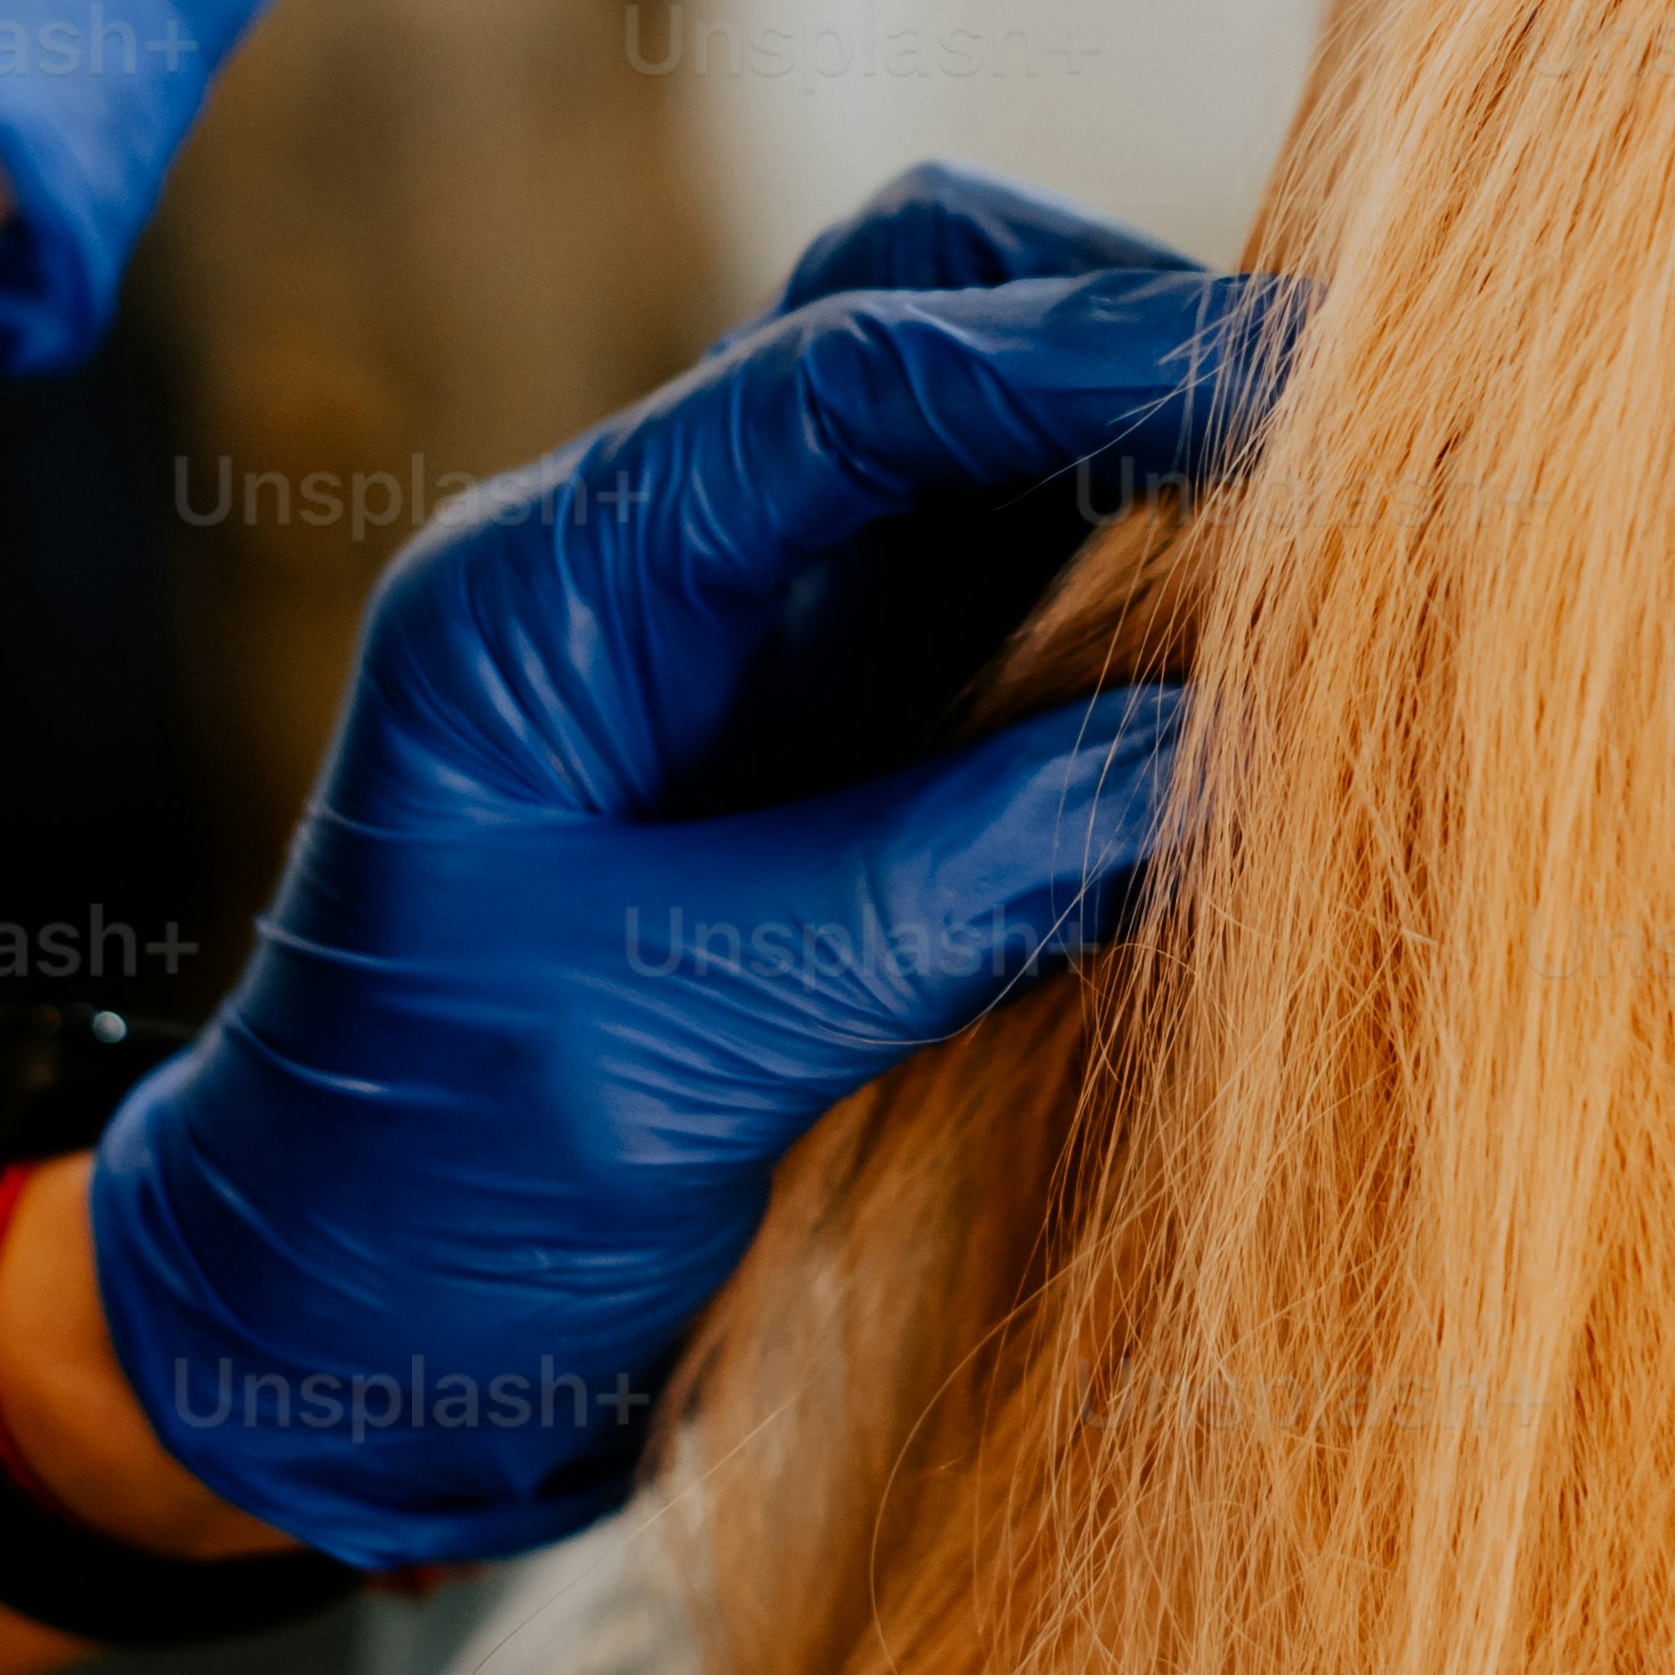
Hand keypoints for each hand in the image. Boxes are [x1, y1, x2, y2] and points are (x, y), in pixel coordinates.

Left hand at [86, 180, 1279, 1556]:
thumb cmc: (411, 1212)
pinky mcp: (835, 759)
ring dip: (1165, 470)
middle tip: (1367, 442)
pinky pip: (1019, 619)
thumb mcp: (665, 1057)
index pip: (849, 374)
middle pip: (921, 315)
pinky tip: (1277, 675)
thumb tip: (1219, 752)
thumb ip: (933, 890)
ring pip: (989, 447)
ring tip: (1361, 540)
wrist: (306, 1360)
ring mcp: (754, 653)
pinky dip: (1154, 621)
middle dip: (1135, 342)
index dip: (1089, 354)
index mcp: (556, 587)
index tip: (1311, 385)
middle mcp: (660, 568)